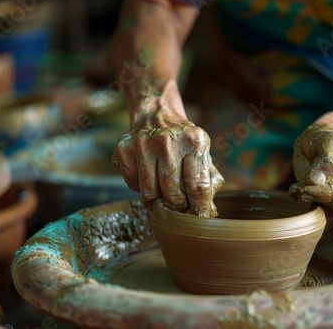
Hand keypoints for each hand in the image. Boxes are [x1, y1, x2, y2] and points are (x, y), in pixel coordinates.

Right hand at [112, 84, 223, 217]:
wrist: (157, 115)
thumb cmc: (184, 142)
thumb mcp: (203, 154)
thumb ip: (208, 182)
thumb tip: (207, 212)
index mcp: (194, 141)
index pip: (198, 187)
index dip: (199, 208)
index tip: (198, 218)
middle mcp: (168, 140)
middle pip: (173, 194)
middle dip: (178, 207)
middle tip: (179, 206)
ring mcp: (143, 143)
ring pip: (150, 194)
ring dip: (158, 200)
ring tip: (164, 193)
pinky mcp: (124, 148)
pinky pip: (132, 184)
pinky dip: (140, 187)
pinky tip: (148, 175)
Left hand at [289, 125, 332, 212]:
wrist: (318, 142)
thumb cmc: (323, 139)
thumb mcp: (326, 140)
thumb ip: (326, 159)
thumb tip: (318, 181)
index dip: (326, 192)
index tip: (304, 189)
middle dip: (320, 198)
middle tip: (298, 189)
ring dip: (316, 201)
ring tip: (298, 188)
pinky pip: (328, 210)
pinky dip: (313, 203)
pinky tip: (301, 191)